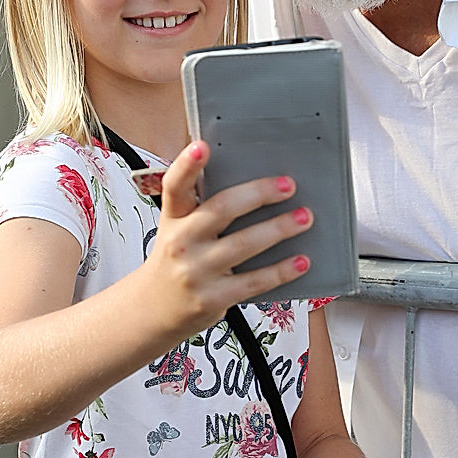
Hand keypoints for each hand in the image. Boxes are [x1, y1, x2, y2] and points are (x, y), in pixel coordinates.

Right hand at [142, 141, 313, 337]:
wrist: (154, 310)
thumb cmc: (176, 258)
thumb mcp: (178, 227)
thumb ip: (204, 205)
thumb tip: (255, 183)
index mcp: (174, 216)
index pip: (175, 186)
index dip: (186, 165)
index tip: (202, 146)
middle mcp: (181, 241)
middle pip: (221, 209)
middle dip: (259, 194)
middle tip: (288, 185)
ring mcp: (196, 272)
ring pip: (244, 244)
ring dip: (279, 228)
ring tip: (304, 217)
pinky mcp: (213, 298)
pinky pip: (254, 281)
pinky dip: (281, 270)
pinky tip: (301, 260)